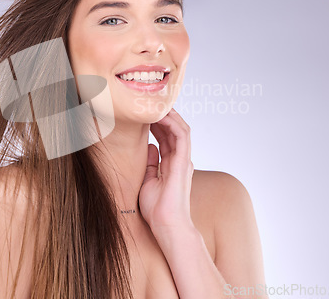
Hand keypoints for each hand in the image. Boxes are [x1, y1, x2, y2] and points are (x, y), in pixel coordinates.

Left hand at [138, 108, 194, 231]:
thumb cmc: (157, 209)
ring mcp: (183, 160)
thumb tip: (149, 147)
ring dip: (170, 116)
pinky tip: (162, 116)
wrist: (166, 225)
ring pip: (180, 130)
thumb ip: (151, 164)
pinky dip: (173, 123)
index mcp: (171, 165)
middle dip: (163, 116)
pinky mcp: (183, 162)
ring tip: (157, 105)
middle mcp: (179, 161)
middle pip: (173, 131)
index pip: (166, 138)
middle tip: (151, 104)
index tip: (145, 114)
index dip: (157, 124)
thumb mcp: (148, 181)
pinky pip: (181, 136)